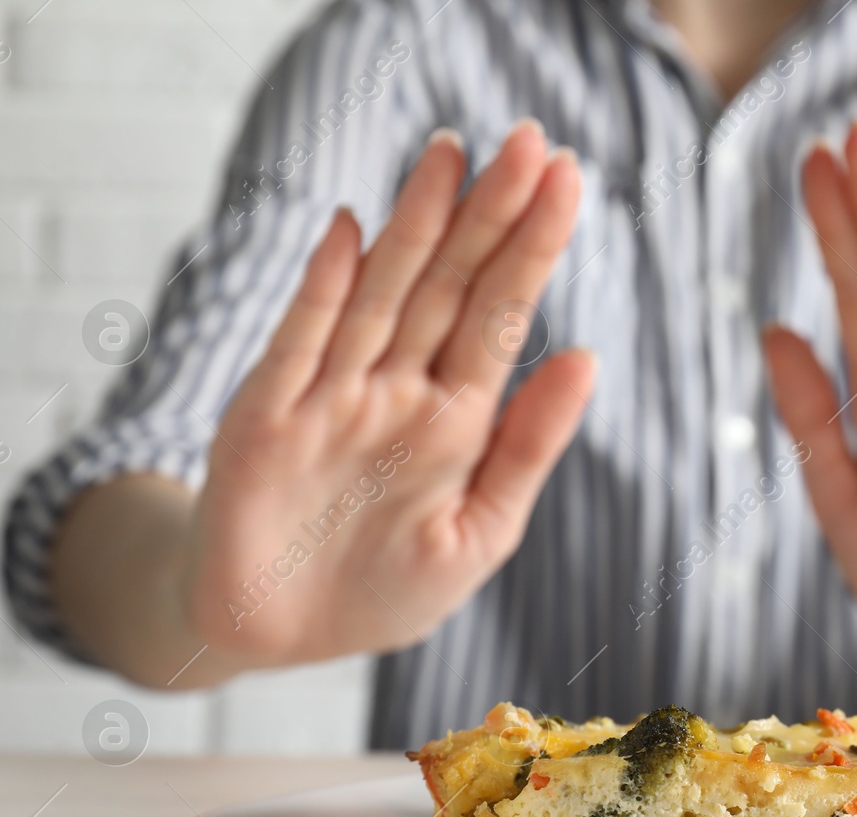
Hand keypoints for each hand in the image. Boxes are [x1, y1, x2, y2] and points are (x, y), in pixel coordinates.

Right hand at [180, 120, 592, 668]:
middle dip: (491, 215)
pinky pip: (302, 341)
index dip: (533, 249)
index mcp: (457, 421)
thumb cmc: (385, 590)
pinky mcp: (267, 416)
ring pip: (384, 295)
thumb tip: (589, 358)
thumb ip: (528, 447)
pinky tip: (355, 229)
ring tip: (452, 153)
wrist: (278, 636)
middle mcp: (398, 392)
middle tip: (533, 141)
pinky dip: (326, 287)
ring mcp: (332, 396)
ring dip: (417, 225)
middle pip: (451, 287)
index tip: (570, 181)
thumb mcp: (480, 533)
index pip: (501, 317)